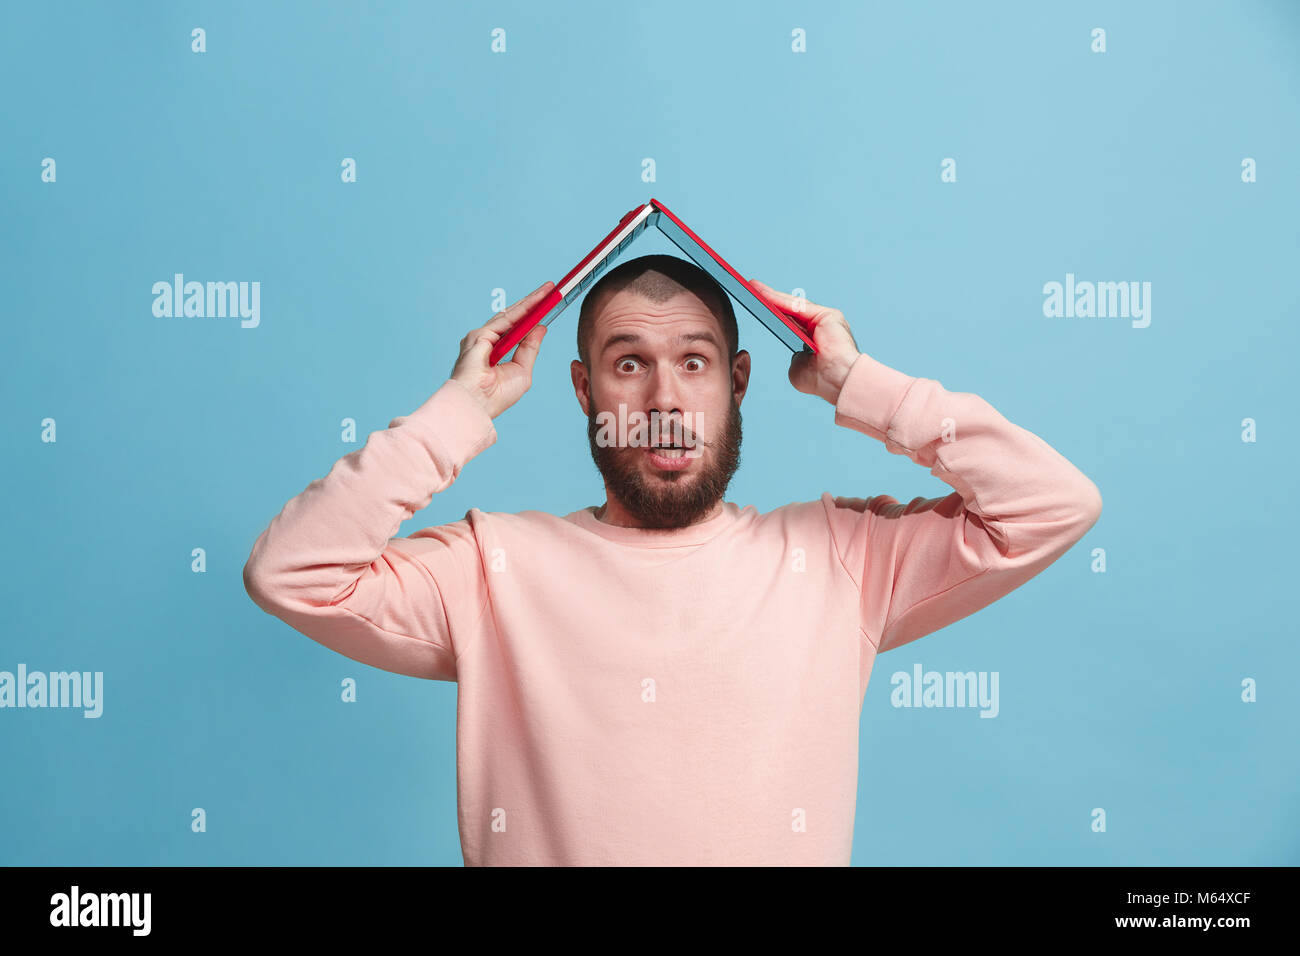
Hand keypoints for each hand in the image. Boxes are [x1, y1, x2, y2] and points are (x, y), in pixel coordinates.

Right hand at [449, 281, 553, 418]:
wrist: (479, 405)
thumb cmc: (496, 395)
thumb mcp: (522, 370)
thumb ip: (530, 348)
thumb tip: (540, 327)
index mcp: (497, 351)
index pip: (518, 328)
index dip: (533, 316)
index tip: (549, 304)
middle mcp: (488, 341)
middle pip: (514, 317)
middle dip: (534, 303)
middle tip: (551, 290)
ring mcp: (482, 337)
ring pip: (511, 314)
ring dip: (531, 302)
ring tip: (548, 291)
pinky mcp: (479, 335)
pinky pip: (506, 319)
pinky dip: (523, 310)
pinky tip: (537, 303)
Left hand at [748, 278, 861, 404]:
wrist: (837, 380)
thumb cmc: (821, 380)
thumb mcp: (799, 368)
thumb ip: (795, 358)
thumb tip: (795, 355)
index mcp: (814, 342)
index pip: (790, 324)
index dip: (772, 314)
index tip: (755, 307)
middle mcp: (820, 328)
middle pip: (790, 311)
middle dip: (770, 300)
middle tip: (750, 289)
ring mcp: (825, 320)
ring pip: (794, 306)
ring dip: (772, 296)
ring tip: (752, 288)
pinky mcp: (828, 315)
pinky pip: (799, 306)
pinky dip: (780, 300)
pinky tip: (764, 295)